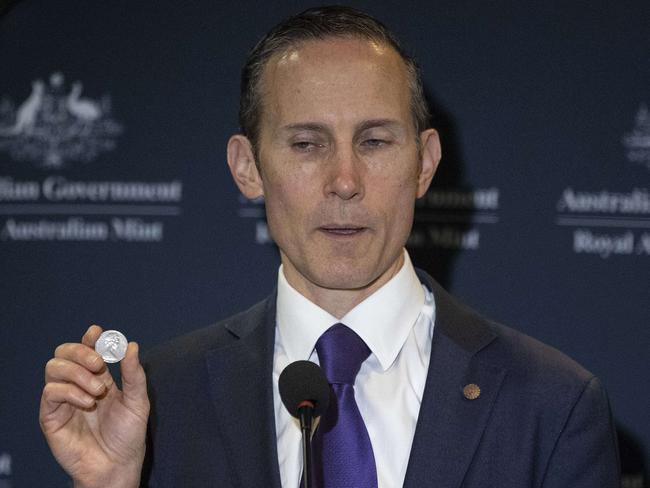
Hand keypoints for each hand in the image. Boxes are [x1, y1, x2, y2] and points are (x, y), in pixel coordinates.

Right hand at [39, 325, 149, 487]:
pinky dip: (70, 391)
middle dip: (80, 351)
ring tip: (98, 391)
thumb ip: (134, 374)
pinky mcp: (51, 416)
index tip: (97, 333)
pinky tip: (87, 402)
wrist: (117, 465)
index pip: (87, 349)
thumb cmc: (128, 435)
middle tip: (98, 362)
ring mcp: (63, 399)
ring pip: (54, 367)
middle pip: (64, 352)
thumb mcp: (137, 401)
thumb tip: (132, 345)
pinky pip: (50, 391)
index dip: (89, 338)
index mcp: (99, 377)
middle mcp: (78, 384)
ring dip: (77, 373)